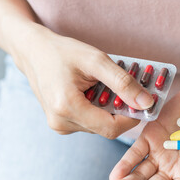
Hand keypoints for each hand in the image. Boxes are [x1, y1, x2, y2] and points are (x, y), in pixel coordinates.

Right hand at [9, 25, 153, 136]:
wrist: (33, 52)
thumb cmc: (62, 52)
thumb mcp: (96, 61)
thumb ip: (123, 83)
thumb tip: (146, 103)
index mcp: (67, 108)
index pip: (111, 128)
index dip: (132, 118)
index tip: (144, 103)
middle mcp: (62, 122)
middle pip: (106, 128)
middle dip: (122, 112)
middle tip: (130, 91)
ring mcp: (60, 125)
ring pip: (99, 126)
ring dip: (110, 110)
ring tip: (109, 88)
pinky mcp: (61, 123)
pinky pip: (90, 122)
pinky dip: (99, 110)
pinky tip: (96, 93)